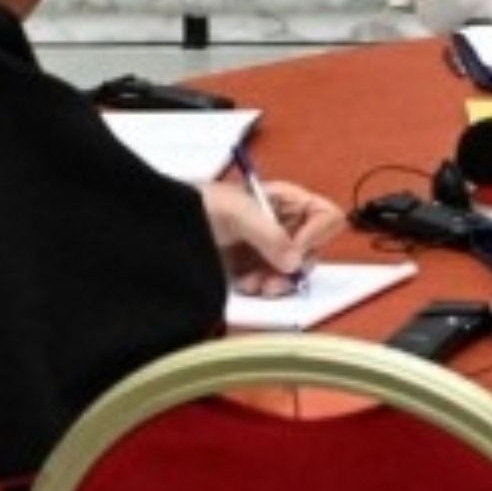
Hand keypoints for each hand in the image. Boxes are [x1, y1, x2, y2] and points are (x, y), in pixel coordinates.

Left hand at [202, 177, 339, 295]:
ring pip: (295, 272)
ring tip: (255, 284)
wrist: (166, 226)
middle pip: (313, 250)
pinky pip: (274, 285)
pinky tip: (245, 284)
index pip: (325, 217)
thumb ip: (268, 234)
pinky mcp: (256, 269)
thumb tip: (294, 261)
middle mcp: (284, 225)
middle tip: (276, 278)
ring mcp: (270, 249)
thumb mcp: (237, 211)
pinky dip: (262, 289)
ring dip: (278, 282)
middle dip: (294, 267)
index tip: (295, 250)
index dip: (316, 235)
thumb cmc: (198, 203)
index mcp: (286, 201)